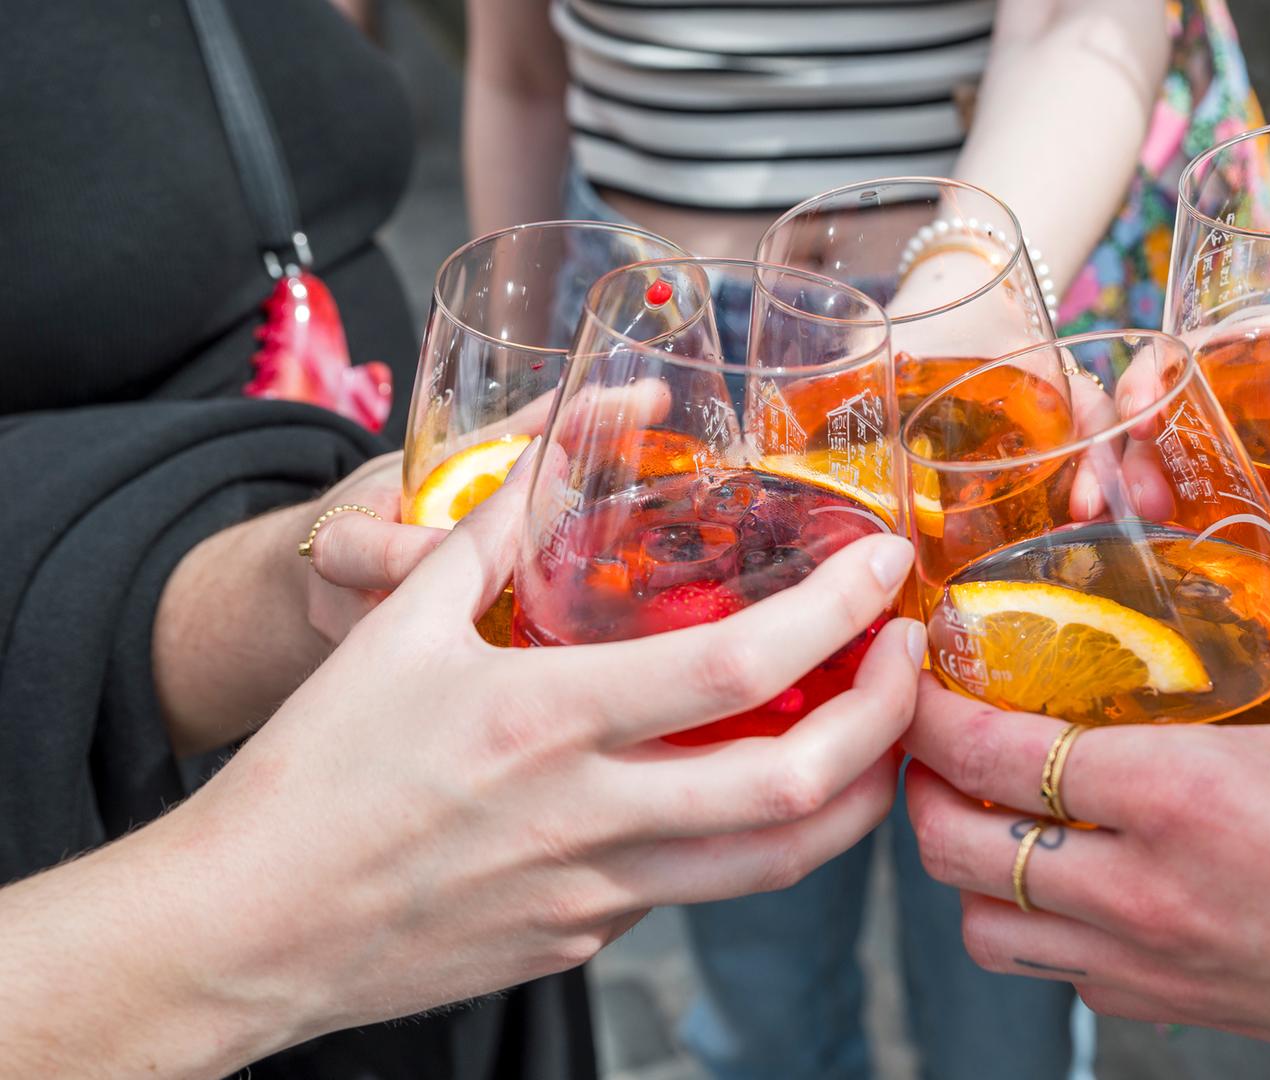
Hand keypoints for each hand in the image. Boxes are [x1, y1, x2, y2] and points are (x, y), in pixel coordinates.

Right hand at [150, 454, 922, 1056]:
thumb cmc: (310, 775)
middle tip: (909, 663)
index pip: (742, 664)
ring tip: (873, 737)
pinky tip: (733, 784)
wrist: (238, 933)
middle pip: (801, 788)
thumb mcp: (397, 630)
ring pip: (777, 864)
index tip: (886, 573)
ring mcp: (595, 895)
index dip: (841, 615)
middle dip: (889, 723)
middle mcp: (590, 816)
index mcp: (546, 719)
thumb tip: (574, 445)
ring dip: (853, 798)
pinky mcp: (583, 941)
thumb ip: (498, 531)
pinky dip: (741, 834)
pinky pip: (692, 886)